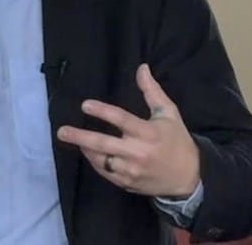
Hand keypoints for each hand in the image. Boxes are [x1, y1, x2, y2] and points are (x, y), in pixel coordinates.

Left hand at [56, 63, 200, 197]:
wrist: (189, 177)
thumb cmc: (177, 140)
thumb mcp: (168, 113)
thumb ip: (152, 91)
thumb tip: (141, 67)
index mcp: (148, 133)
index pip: (121, 120)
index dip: (102, 112)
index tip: (85, 105)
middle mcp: (138, 152)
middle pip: (103, 144)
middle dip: (80, 137)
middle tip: (62, 131)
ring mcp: (131, 170)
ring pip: (101, 160)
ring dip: (85, 149)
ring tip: (72, 139)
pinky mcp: (127, 183)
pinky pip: (105, 172)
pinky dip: (95, 162)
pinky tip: (88, 153)